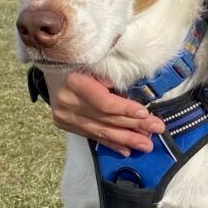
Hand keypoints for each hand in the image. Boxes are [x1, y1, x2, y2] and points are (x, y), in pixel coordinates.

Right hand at [45, 72, 164, 155]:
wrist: (50, 62)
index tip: (145, 113)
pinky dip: (110, 143)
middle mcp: (67, 101)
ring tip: (146, 145)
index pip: (104, 102)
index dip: (125, 109)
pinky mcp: (65, 124)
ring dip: (125, 139)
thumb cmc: (81, 57)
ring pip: (100, 130)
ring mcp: (64, 115)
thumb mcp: (96, 60)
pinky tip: (126, 150)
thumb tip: (131, 97)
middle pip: (105, 118)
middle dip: (134, 125)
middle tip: (156, 130)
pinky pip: (92, 135)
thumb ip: (111, 76)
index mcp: (74, 81)